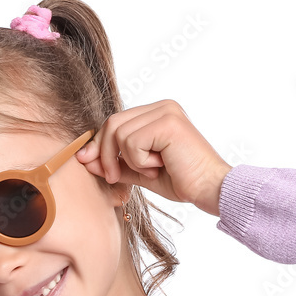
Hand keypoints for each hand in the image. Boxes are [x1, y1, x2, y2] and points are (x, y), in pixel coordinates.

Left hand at [73, 99, 232, 215]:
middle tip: (112, 177)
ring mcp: (165, 111)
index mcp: (157, 113)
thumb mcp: (141, 172)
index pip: (115, 122)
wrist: (209, 188)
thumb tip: (86, 160)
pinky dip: (140, 161)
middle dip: (105, 153)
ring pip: (119, 133)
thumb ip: (117, 163)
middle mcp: (161, 106)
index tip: (87, 162)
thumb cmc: (182, 181)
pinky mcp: (167, 122)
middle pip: (112, 123)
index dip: (98, 143)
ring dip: (130, 160)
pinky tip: (160, 165)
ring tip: (152, 169)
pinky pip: (132, 142)